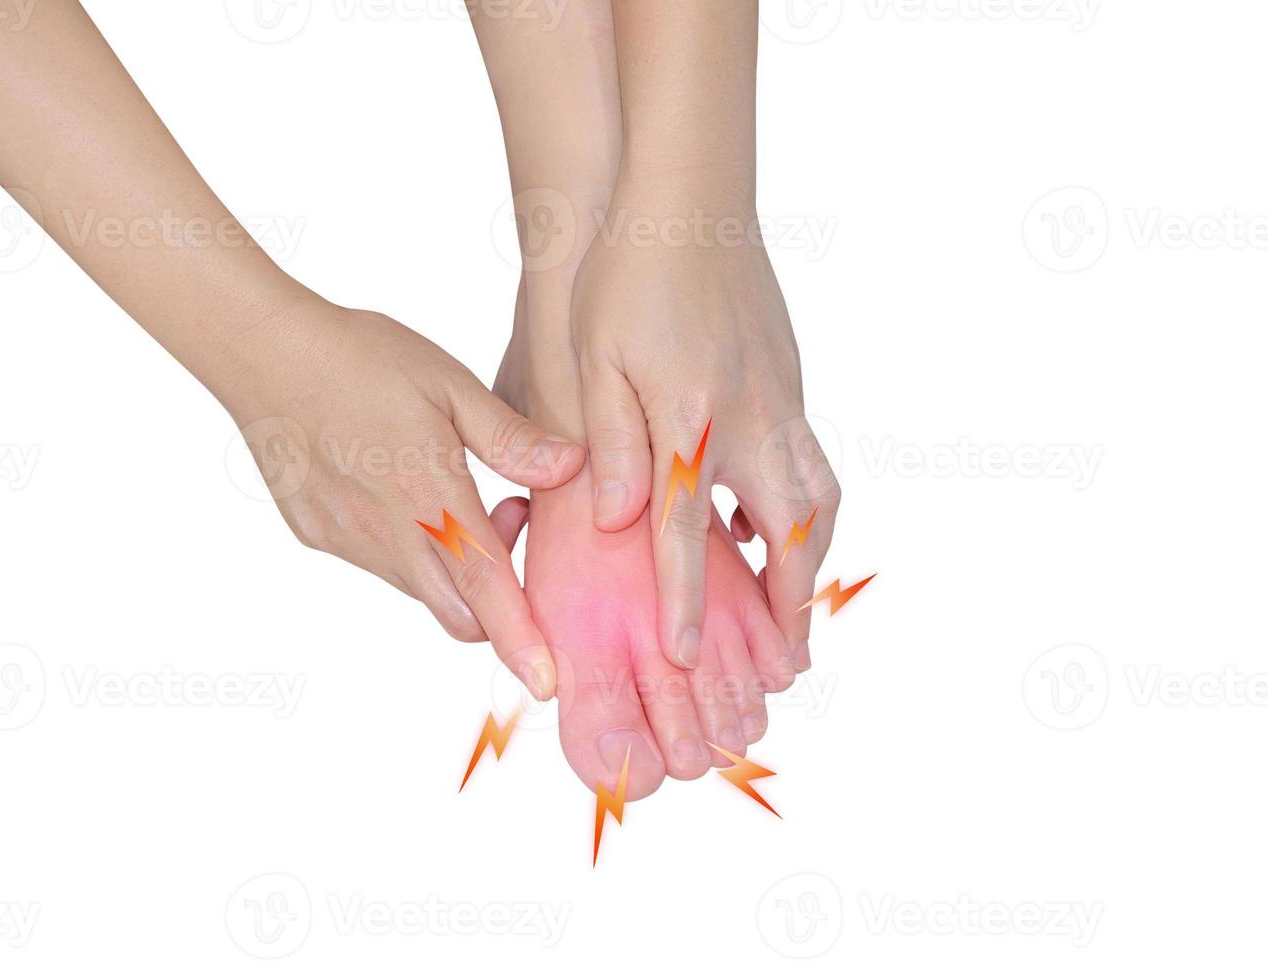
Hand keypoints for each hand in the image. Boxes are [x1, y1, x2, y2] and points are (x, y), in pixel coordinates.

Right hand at [217, 288, 584, 699]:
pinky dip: (408, 546)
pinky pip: (379, 563)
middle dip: (498, 600)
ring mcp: (347, 541)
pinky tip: (402, 486)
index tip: (545, 683)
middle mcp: (386, 535)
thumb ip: (510, 438)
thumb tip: (570, 468)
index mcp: (428, 498)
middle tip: (504, 516)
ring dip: (453, 565)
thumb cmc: (361, 357)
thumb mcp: (448, 384)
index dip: (520, 639)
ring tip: (453, 487)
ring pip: (420, 589)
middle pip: (458, 614)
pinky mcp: (318, 536)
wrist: (263, 352)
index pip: (486, 588)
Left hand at [570, 190, 839, 671]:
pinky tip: (770, 525)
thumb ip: (607, 443)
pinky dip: (805, 507)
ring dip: (811, 560)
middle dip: (789, 603)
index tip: (683, 658)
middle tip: (787, 661)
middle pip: (787, 530)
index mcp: (689, 417)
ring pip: (818, 496)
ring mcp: (780, 396)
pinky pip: (811, 459)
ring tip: (799, 610)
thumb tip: (613, 519)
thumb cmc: (624, 273)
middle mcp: (748, 416)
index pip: (688, 531)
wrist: (685, 192)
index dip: (685, 600)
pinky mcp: (789, 376)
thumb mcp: (592, 358)